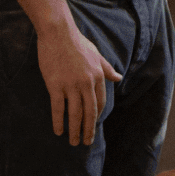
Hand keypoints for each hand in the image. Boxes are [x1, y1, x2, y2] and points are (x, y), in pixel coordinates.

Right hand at [36, 25, 122, 145]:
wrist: (58, 33)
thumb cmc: (76, 42)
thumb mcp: (96, 54)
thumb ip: (106, 68)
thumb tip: (118, 77)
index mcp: (98, 76)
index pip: (100, 102)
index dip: (96, 116)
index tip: (93, 126)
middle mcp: (87, 83)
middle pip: (89, 112)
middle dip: (88, 129)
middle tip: (86, 142)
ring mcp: (71, 85)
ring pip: (75, 114)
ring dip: (75, 130)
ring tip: (74, 142)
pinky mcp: (56, 85)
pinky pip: (58, 108)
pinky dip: (59, 122)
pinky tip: (58, 131)